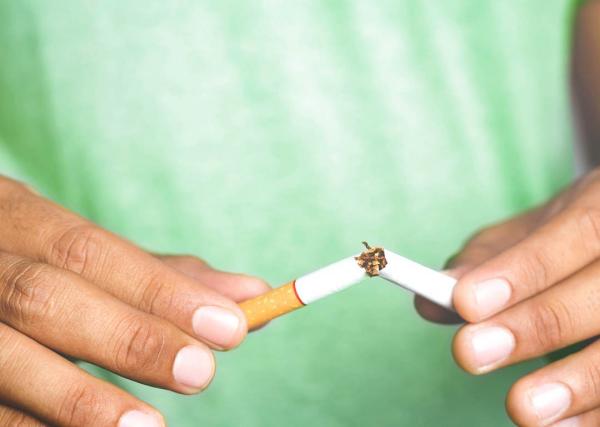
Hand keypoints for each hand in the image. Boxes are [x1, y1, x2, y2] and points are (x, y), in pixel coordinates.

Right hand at [0, 177, 268, 425]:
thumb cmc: (37, 263)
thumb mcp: (87, 257)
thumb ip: (165, 277)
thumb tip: (255, 294)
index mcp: (17, 219)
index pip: (89, 251)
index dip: (158, 290)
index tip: (229, 326)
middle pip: (45, 298)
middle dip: (127, 337)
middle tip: (200, 372)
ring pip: (4, 359)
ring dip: (77, 396)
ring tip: (149, 426)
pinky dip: (37, 426)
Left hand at [415, 169, 599, 425]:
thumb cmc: (565, 237)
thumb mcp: (526, 233)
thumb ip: (482, 262)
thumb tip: (431, 302)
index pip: (572, 236)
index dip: (519, 274)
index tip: (465, 303)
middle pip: (597, 297)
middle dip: (533, 328)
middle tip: (470, 354)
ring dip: (575, 382)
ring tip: (522, 409)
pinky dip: (596, 413)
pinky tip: (556, 425)